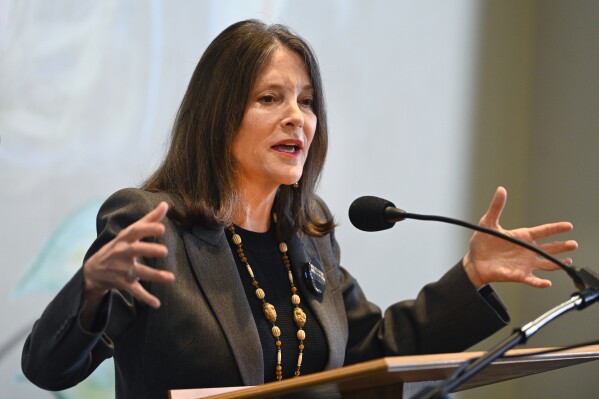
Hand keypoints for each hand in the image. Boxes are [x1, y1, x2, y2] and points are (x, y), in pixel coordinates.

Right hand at [82, 202, 174, 311]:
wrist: (93, 269)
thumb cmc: (119, 246)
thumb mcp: (129, 233)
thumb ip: (149, 220)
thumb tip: (165, 204)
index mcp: (125, 239)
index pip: (135, 231)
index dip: (148, 228)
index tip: (162, 228)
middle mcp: (122, 253)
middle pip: (135, 250)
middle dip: (149, 250)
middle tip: (165, 251)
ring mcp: (121, 269)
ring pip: (138, 272)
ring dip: (154, 276)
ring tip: (171, 279)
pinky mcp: (123, 283)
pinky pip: (135, 291)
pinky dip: (145, 298)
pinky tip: (157, 303)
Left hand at [463, 187, 577, 288]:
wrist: (474, 261)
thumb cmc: (482, 243)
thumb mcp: (488, 223)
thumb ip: (496, 207)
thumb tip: (501, 190)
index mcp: (522, 237)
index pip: (543, 231)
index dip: (555, 228)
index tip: (568, 226)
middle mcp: (527, 250)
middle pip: (549, 248)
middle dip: (561, 246)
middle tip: (573, 244)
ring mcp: (524, 263)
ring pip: (546, 264)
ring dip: (557, 263)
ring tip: (567, 261)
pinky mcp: (518, 275)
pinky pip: (532, 279)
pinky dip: (539, 282)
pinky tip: (547, 282)